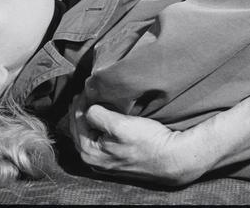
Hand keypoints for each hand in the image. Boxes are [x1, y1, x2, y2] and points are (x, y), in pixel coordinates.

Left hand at [68, 94, 205, 185]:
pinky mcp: (115, 158)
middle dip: (81, 110)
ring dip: (89, 117)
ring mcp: (104, 160)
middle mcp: (93, 159)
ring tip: (92, 101)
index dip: (81, 102)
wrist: (171, 159)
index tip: (86, 88)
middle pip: (79, 128)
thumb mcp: (119, 125)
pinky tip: (103, 116)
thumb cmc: (147, 142)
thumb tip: (88, 108)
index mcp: (89, 152)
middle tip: (85, 92)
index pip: (77, 120)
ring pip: (88, 133)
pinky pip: (98, 138)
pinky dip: (97, 125)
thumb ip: (96, 115)